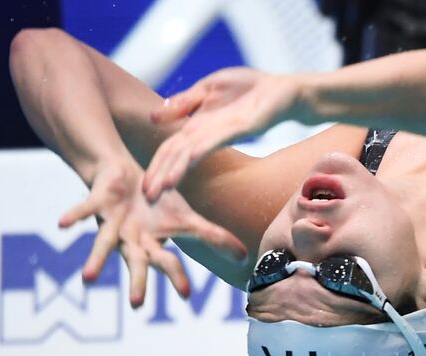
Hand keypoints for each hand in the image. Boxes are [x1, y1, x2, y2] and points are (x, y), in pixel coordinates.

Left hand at [61, 158, 247, 307]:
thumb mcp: (187, 220)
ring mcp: (111, 224)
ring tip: (88, 280)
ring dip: (96, 262)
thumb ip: (214, 239)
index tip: (186, 297)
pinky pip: (85, 210)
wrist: (121, 177)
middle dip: (136, 283)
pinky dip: (75, 216)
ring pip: (103, 245)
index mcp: (151, 246)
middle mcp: (130, 241)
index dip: (177, 278)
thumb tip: (244, 256)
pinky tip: (62, 226)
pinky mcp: (97, 204)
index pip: (168, 264)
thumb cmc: (154, 204)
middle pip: (136, 263)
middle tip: (136, 305)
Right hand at [143, 67, 300, 199]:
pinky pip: (220, 136)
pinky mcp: (244, 126)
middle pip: (179, 155)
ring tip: (165, 185)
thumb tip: (155, 117)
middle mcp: (210, 133)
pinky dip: (204, 145)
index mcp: (198, 125)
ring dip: (179, 168)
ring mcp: (226, 130)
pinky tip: (191, 155)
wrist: (282, 89)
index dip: (156, 164)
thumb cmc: (248, 89)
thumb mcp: (208, 89)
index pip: (170, 148)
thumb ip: (184, 102)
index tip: (142, 186)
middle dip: (163, 174)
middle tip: (148, 197)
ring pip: (195, 151)